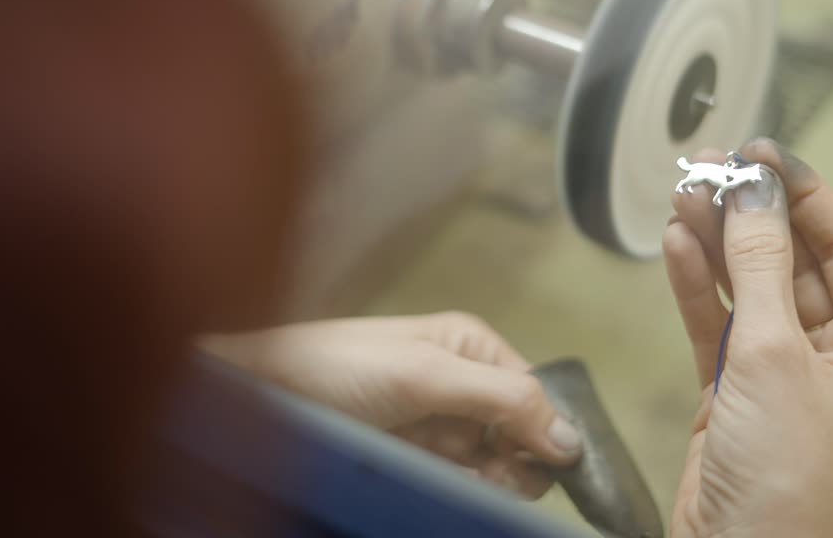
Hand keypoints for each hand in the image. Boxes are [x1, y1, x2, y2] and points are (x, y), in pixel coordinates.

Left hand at [202, 312, 582, 497]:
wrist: (259, 395)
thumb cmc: (340, 369)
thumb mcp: (425, 374)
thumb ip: (501, 399)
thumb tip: (573, 438)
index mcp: (471, 345)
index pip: (536, 391)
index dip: (548, 428)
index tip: (549, 464)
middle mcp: (461, 380)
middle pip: (520, 432)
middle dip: (518, 458)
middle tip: (494, 473)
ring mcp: (437, 423)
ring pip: (493, 462)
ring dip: (491, 478)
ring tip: (467, 479)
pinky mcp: (415, 458)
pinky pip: (460, 479)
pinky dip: (464, 487)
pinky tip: (449, 484)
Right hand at [663, 139, 832, 537]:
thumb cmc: (783, 475)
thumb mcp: (773, 354)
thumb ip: (758, 265)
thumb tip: (754, 190)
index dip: (803, 193)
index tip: (761, 153)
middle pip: (789, 260)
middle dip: (749, 214)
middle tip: (709, 166)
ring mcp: (782, 368)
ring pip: (746, 285)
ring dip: (715, 241)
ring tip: (682, 194)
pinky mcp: (734, 386)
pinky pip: (715, 320)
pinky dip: (695, 284)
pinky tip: (677, 245)